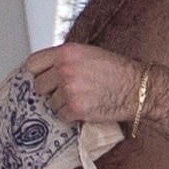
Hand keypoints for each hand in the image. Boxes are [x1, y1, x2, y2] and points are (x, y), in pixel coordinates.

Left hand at [23, 42, 140, 125]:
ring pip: (50, 103)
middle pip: (39, 86)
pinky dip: (70, 116)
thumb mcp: (88, 54)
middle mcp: (64, 69)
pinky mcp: (75, 108)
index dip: (36, 74)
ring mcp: (68, 89)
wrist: (136, 88)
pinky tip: (84, 108)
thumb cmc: (116, 71)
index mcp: (66, 52)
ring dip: (62, 105)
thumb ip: (66, 60)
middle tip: (66, 92)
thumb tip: (46, 70)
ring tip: (81, 98)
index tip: (40, 79)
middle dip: (50, 91)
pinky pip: (61, 116)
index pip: (33, 63)